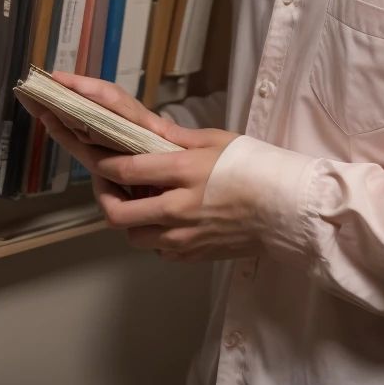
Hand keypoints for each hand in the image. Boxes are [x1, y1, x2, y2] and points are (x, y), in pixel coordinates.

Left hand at [17, 72, 250, 262]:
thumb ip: (176, 139)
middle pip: (116, 212)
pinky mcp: (192, 255)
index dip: (101, 163)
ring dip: (129, 218)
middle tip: (107, 182)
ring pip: (134, 235)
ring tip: (139, 200)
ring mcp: (183, 236)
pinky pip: (158, 248)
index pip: (123, 170)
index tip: (95, 155)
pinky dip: (154, 234)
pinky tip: (166, 217)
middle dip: (104, 196)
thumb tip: (146, 129)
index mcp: (182, 172)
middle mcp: (177, 208)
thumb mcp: (216, 140)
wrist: (289, 208)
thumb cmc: (257, 166)